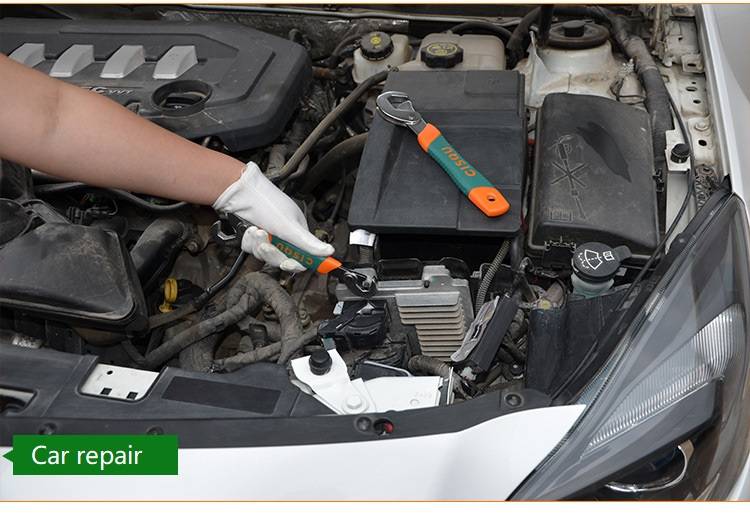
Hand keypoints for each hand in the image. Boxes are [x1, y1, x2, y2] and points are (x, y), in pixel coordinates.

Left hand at [213, 162, 333, 271]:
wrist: (239, 193)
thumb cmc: (267, 203)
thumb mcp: (290, 227)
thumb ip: (308, 243)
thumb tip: (329, 251)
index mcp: (298, 232)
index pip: (304, 256)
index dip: (298, 263)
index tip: (290, 265)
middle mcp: (285, 235)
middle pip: (282, 258)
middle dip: (272, 253)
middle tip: (266, 244)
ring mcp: (269, 236)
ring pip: (265, 255)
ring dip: (258, 245)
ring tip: (256, 231)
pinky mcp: (254, 236)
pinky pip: (252, 249)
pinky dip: (249, 241)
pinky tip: (249, 229)